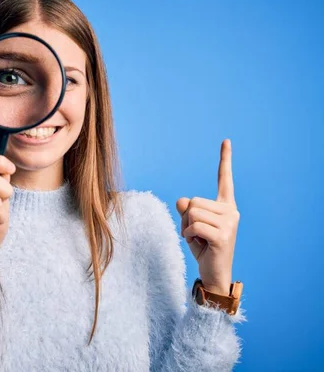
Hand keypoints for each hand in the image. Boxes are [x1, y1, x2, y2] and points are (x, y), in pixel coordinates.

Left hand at [175, 139, 239, 295]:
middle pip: (194, 200)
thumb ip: (186, 209)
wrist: (214, 273)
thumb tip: (182, 200)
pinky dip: (189, 235)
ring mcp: (229, 223)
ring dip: (187, 227)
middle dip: (187, 218)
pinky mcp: (222, 235)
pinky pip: (193, 226)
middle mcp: (231, 211)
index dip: (224, 160)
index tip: (226, 141)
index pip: (224, 179)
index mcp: (226, 206)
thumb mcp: (191, 225)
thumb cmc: (203, 246)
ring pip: (192, 213)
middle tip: (197, 233)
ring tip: (199, 239)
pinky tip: (199, 244)